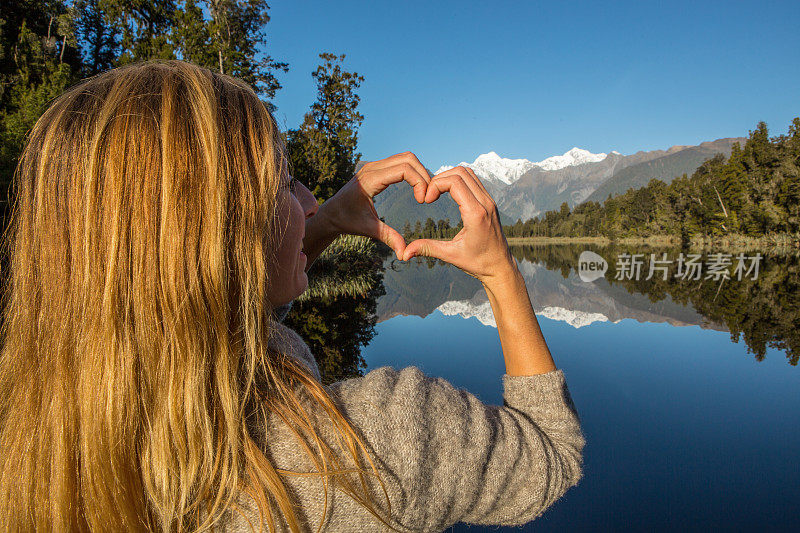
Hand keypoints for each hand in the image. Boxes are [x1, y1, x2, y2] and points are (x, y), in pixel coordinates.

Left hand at [320, 151, 430, 258]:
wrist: (331, 213)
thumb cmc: (347, 221)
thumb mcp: (368, 229)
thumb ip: (388, 237)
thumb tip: (404, 253)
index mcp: (370, 180)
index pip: (403, 169)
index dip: (419, 181)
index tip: (422, 201)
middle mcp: (372, 168)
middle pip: (408, 158)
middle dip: (423, 175)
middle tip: (428, 196)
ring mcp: (374, 165)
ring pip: (406, 158)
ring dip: (419, 172)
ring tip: (424, 192)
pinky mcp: (377, 168)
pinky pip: (400, 162)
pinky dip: (412, 171)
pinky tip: (416, 188)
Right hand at [401, 166, 517, 283]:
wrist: (500, 267)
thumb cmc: (478, 263)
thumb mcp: (451, 255)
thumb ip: (428, 249)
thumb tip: (404, 253)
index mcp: (476, 214)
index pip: (455, 182)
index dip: (435, 185)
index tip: (426, 200)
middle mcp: (485, 203)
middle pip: (461, 172)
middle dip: (440, 179)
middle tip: (429, 195)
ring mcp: (489, 201)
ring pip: (468, 173)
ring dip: (449, 177)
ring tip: (437, 193)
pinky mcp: (489, 202)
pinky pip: (474, 181)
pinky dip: (458, 181)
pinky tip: (448, 194)